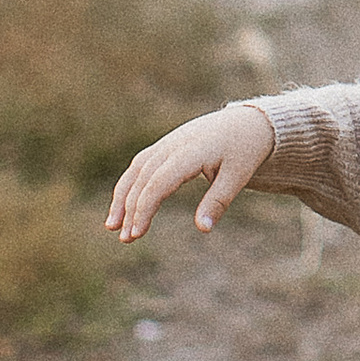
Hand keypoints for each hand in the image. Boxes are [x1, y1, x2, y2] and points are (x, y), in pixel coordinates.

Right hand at [106, 102, 274, 246]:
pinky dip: (129, 184)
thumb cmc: (245, 149)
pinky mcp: (166, 145)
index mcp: (191, 151)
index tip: (137, 233)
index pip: (158, 182)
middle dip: (130, 209)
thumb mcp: (238, 176)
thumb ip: (218, 201)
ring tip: (111, 226)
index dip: (144, 208)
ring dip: (122, 197)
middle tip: (126, 239)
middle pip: (143, 178)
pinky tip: (123, 205)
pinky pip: (141, 164)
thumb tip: (203, 230)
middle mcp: (173, 144)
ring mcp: (167, 143)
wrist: (248, 121)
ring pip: (136, 170)